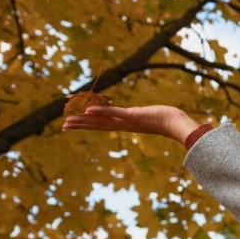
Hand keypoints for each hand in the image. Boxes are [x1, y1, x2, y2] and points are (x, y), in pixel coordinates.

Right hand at [61, 103, 201, 143]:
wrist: (175, 123)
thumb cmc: (164, 118)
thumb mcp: (145, 116)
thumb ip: (136, 116)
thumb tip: (134, 115)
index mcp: (124, 124)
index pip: (101, 125)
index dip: (86, 125)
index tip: (72, 125)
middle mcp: (123, 125)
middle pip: (97, 126)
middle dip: (80, 126)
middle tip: (63, 127)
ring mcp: (127, 121)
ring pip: (101, 121)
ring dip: (85, 121)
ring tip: (69, 122)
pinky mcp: (133, 116)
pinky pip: (114, 113)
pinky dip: (101, 112)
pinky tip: (88, 111)